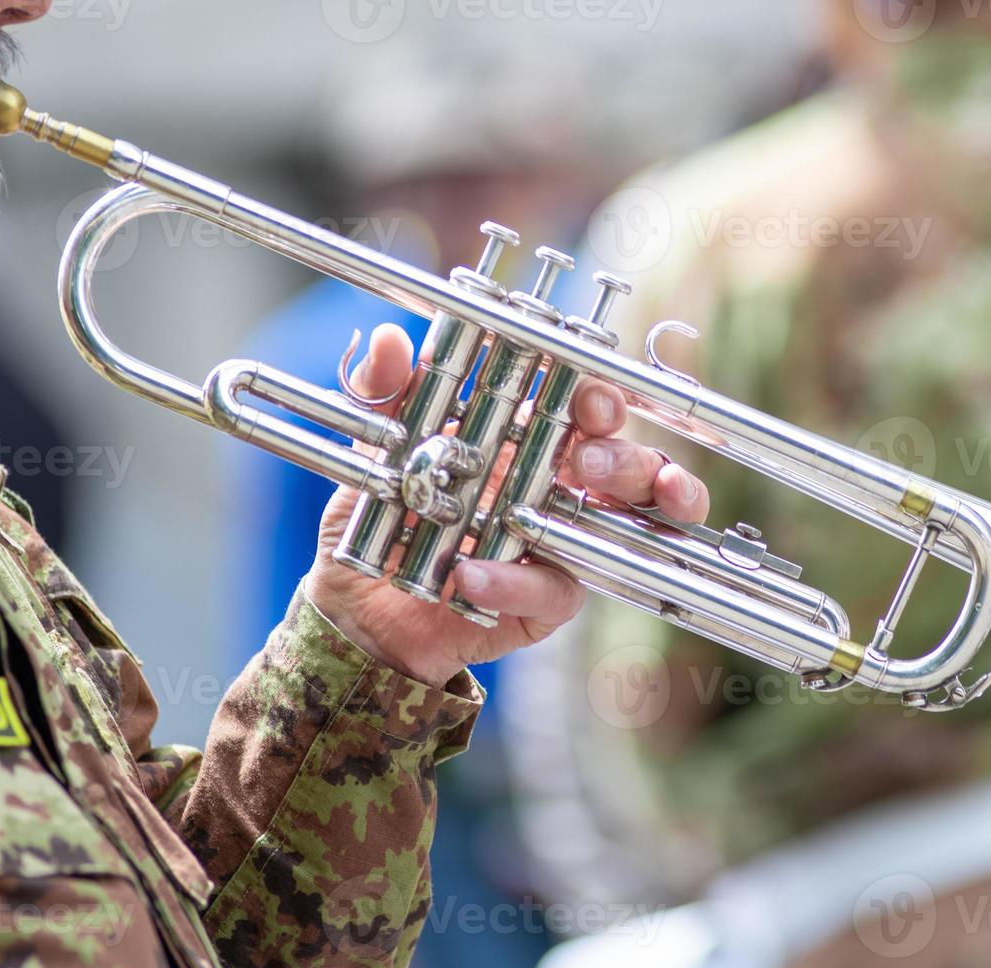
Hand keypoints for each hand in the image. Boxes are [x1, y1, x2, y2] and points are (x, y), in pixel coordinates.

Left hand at [304, 323, 709, 689]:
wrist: (356, 605)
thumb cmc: (384, 515)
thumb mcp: (380, 448)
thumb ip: (389, 393)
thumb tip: (390, 339)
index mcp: (535, 442)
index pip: (592, 412)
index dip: (604, 402)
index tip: (592, 403)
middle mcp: (561, 489)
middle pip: (634, 466)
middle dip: (626, 459)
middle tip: (587, 460)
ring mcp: (560, 546)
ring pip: (630, 526)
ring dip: (622, 514)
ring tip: (580, 503)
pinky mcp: (543, 603)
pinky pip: (552, 591)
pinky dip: (514, 582)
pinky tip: (470, 574)